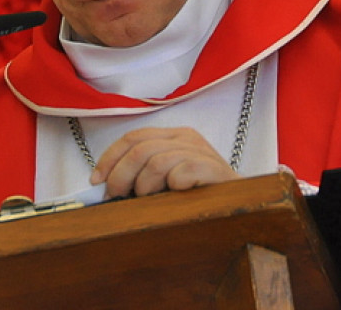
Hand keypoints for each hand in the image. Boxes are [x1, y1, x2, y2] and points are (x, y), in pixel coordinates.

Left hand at [89, 126, 240, 198]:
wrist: (244, 204)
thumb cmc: (199, 194)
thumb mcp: (168, 179)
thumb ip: (142, 175)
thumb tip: (104, 186)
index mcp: (174, 136)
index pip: (133, 137)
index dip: (110, 158)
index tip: (96, 181)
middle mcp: (187, 138)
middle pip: (140, 148)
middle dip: (120, 176)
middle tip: (117, 197)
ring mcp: (202, 152)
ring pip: (156, 162)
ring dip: (144, 187)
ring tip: (150, 200)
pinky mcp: (214, 169)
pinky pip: (180, 173)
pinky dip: (171, 187)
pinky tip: (175, 196)